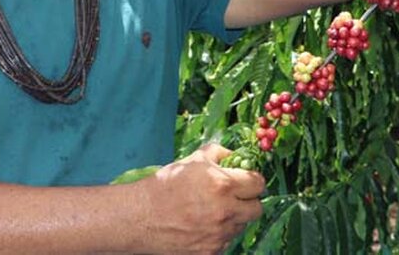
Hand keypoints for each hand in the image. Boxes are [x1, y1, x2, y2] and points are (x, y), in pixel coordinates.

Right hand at [138, 144, 264, 253]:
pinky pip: (226, 241)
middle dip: (248, 200)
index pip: (258, 184)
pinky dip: (220, 233)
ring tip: (212, 210)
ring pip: (241, 225)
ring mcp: (219, 235)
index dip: (253, 180)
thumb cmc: (165, 185)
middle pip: (257, 209)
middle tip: (235, 196)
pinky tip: (203, 224)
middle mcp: (225, 212)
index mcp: (223, 185)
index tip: (246, 180)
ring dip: (234, 217)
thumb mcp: (193, 160)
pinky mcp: (210, 252)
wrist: (141, 217)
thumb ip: (219, 153)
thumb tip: (235, 156)